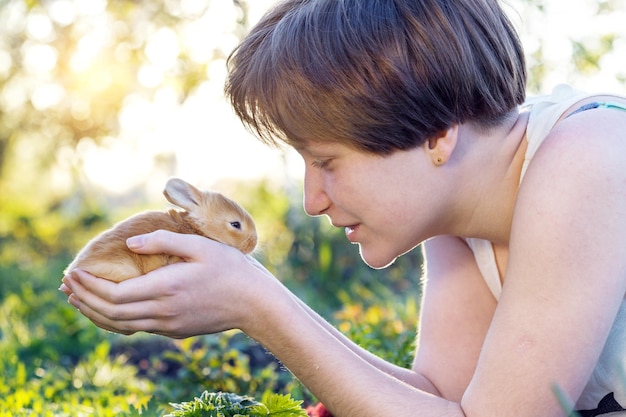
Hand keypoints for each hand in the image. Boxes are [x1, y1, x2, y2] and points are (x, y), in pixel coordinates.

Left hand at [61, 230, 271, 338]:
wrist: (254, 303)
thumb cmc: (230, 269)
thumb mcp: (199, 246)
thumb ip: (162, 242)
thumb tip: (128, 243)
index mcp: (166, 289)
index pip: (114, 295)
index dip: (89, 286)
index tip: (72, 272)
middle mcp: (163, 312)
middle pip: (111, 313)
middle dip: (84, 299)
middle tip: (66, 285)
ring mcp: (168, 325)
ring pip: (121, 325)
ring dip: (95, 313)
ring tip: (78, 300)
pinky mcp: (175, 331)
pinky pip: (136, 328)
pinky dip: (114, 320)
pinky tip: (108, 310)